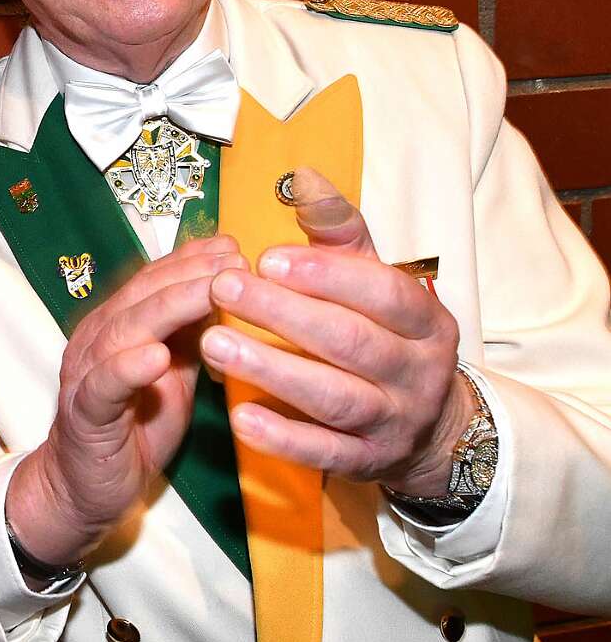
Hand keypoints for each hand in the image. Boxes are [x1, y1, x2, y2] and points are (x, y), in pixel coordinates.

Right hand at [6, 236, 245, 566]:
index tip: (235, 245)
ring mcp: (86, 373)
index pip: (155, 280)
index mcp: (119, 324)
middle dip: (191, 274)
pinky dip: (128, 367)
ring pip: (125, 329)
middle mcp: (97, 338)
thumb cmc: (135, 427)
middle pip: (143, 296)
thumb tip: (231, 291)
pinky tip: (156, 355)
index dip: (193, 259)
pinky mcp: (84, 414)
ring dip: (170, 307)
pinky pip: (104, 385)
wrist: (87, 489)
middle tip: (235, 261)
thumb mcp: (174, 373)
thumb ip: (193, 334)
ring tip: (210, 291)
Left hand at [199, 167, 471, 496]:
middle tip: (223, 289)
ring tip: (214, 345)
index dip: (327, 274)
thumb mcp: (373, 278)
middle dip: (284, 314)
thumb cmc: (383, 332)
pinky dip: (283, 436)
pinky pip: (324, 452)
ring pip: (334, 398)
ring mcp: (393, 422)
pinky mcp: (366, 463)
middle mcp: (417, 373)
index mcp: (425, 321)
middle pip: (350, 342)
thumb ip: (339, 231)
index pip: (383, 293)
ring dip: (272, 371)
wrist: (427, 425)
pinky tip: (241, 416)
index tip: (266, 257)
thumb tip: (305, 178)